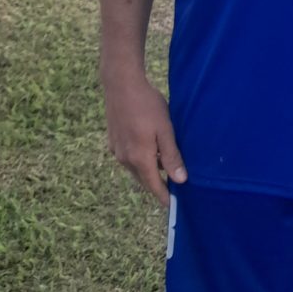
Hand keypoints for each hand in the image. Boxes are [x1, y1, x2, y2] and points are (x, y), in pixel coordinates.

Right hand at [102, 72, 186, 206]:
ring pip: (135, 169)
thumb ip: (171, 156)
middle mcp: (125, 159)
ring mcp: (117, 150)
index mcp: (140, 158)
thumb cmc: (147, 105)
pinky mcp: (113, 141)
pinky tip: (149, 149)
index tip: (174, 206)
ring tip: (164, 166)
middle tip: (173, 188)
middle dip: (157, 185)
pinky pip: (128, 158)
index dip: (164, 197)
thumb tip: (180, 180)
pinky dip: (139, 160)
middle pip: (144, 179)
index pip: (154, 186)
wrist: (121, 85)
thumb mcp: (165, 129)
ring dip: (148, 171)